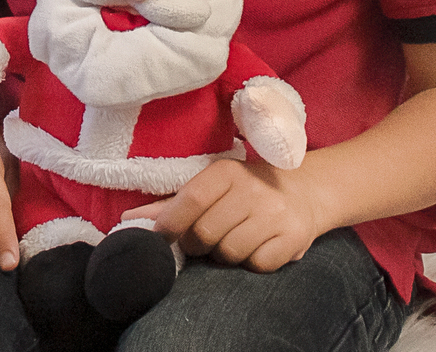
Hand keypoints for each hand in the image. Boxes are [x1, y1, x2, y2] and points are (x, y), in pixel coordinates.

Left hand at [122, 158, 322, 272]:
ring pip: (230, 253)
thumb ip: (173, 203)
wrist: (306, 189)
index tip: (162, 237)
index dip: (172, 222)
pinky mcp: (292, 238)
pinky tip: (258, 245)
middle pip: (206, 233)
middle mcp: (253, 189)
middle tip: (208, 237)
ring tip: (235, 238)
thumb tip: (129, 218)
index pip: (193, 198)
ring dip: (226, 254)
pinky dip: (253, 262)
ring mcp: (275, 213)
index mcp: (228, 171)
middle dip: (199, 243)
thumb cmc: (248, 189)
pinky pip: (257, 264)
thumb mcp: (214, 185)